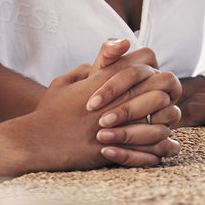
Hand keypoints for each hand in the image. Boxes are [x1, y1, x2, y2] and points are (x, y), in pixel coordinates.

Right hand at [10, 40, 179, 169]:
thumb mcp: (65, 82)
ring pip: (167, 114)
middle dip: (167, 90)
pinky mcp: (122, 147)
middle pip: (164, 82)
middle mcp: (119, 97)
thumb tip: (107, 62)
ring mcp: (122, 123)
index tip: (148, 78)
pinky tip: (162, 145)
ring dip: (168, 117)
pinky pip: (156, 145)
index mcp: (107, 77)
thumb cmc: (49, 113)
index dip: (152, 65)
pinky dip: (162, 145)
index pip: (147, 57)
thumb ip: (89, 69)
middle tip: (162, 101)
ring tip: (162, 122)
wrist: (36, 142)